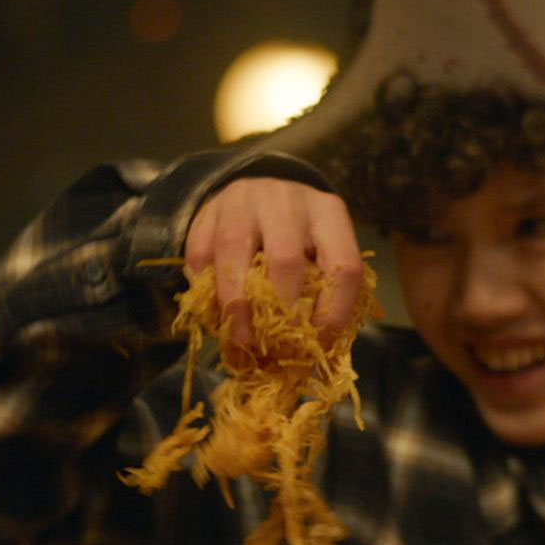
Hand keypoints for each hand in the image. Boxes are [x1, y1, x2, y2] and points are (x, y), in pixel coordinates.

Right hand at [185, 177, 364, 347]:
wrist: (257, 194)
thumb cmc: (297, 238)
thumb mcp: (320, 255)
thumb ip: (320, 294)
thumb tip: (311, 351)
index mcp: (329, 214)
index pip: (343, 267)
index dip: (332, 315)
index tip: (316, 345)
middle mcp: (289, 201)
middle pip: (286, 260)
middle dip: (280, 314)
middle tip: (275, 349)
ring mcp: (245, 199)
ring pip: (235, 252)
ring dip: (237, 306)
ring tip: (241, 339)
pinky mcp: (210, 209)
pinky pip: (201, 254)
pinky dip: (206, 288)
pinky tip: (217, 309)